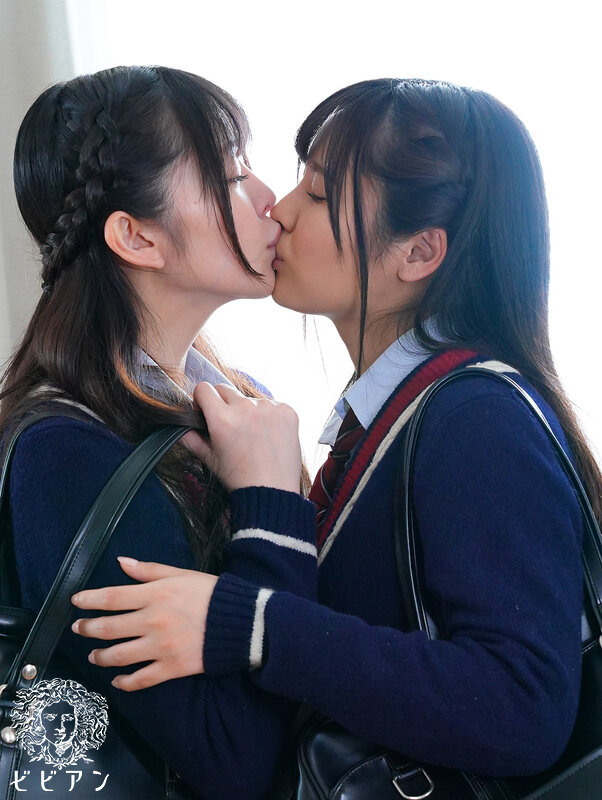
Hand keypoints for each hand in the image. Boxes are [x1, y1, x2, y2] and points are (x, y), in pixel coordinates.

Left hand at [70, 557, 217, 690]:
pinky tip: (117, 681)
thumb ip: (150, 570)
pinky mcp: (172, 668)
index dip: (90, 600)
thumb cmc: (212, 594)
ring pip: (119, 656)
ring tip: (93, 655)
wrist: (243, 623)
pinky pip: (141, 679)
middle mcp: (153, 621)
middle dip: (88, 629)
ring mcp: (161, 647)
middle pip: (109, 628)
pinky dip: (124, 683)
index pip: (113, 597)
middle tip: (78, 629)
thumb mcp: (181, 574)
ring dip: (100, 656)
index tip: (76, 602)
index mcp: (156, 595)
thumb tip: (122, 562)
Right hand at [181, 382, 301, 492]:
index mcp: (222, 419)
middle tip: (230, 427)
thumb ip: (192, 440)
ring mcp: (269, 408)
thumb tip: (182, 428)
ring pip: (249, 398)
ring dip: (248, 411)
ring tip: (253, 436)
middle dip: (223, 404)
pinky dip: (269, 416)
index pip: (203, 388)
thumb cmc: (241, 479)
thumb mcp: (211, 460)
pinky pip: (272, 404)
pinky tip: (269, 435)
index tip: (206, 411)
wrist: (273, 492)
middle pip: (225, 389)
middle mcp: (245, 408)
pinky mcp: (287, 411)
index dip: (201, 400)